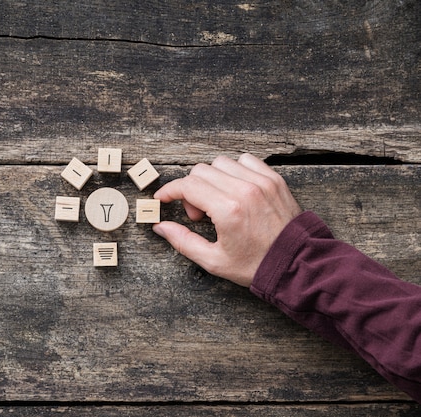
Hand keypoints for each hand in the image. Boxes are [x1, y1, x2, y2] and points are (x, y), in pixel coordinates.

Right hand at [153, 153, 301, 286]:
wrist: (295, 264)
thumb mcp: (214, 261)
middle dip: (191, 191)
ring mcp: (261, 182)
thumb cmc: (256, 265)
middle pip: (201, 171)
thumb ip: (183, 241)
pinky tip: (235, 191)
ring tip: (219, 202)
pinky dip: (234, 172)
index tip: (163, 198)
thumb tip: (161, 227)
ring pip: (221, 163)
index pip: (188, 185)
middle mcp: (244, 190)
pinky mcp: (274, 179)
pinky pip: (245, 160)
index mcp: (228, 210)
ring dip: (212, 179)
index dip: (170, 190)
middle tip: (200, 214)